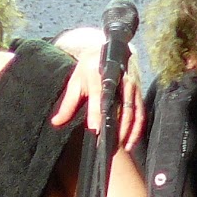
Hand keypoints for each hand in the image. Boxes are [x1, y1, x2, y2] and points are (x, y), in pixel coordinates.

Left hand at [49, 28, 145, 147]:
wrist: (111, 48)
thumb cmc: (90, 67)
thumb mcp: (76, 81)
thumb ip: (68, 104)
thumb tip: (55, 123)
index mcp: (100, 74)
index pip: (99, 96)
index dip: (97, 113)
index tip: (95, 130)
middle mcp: (120, 79)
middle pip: (120, 107)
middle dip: (115, 129)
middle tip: (108, 148)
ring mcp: (132, 85)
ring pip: (133, 112)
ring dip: (128, 132)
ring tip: (120, 148)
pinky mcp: (139, 91)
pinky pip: (140, 113)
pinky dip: (137, 129)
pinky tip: (130, 143)